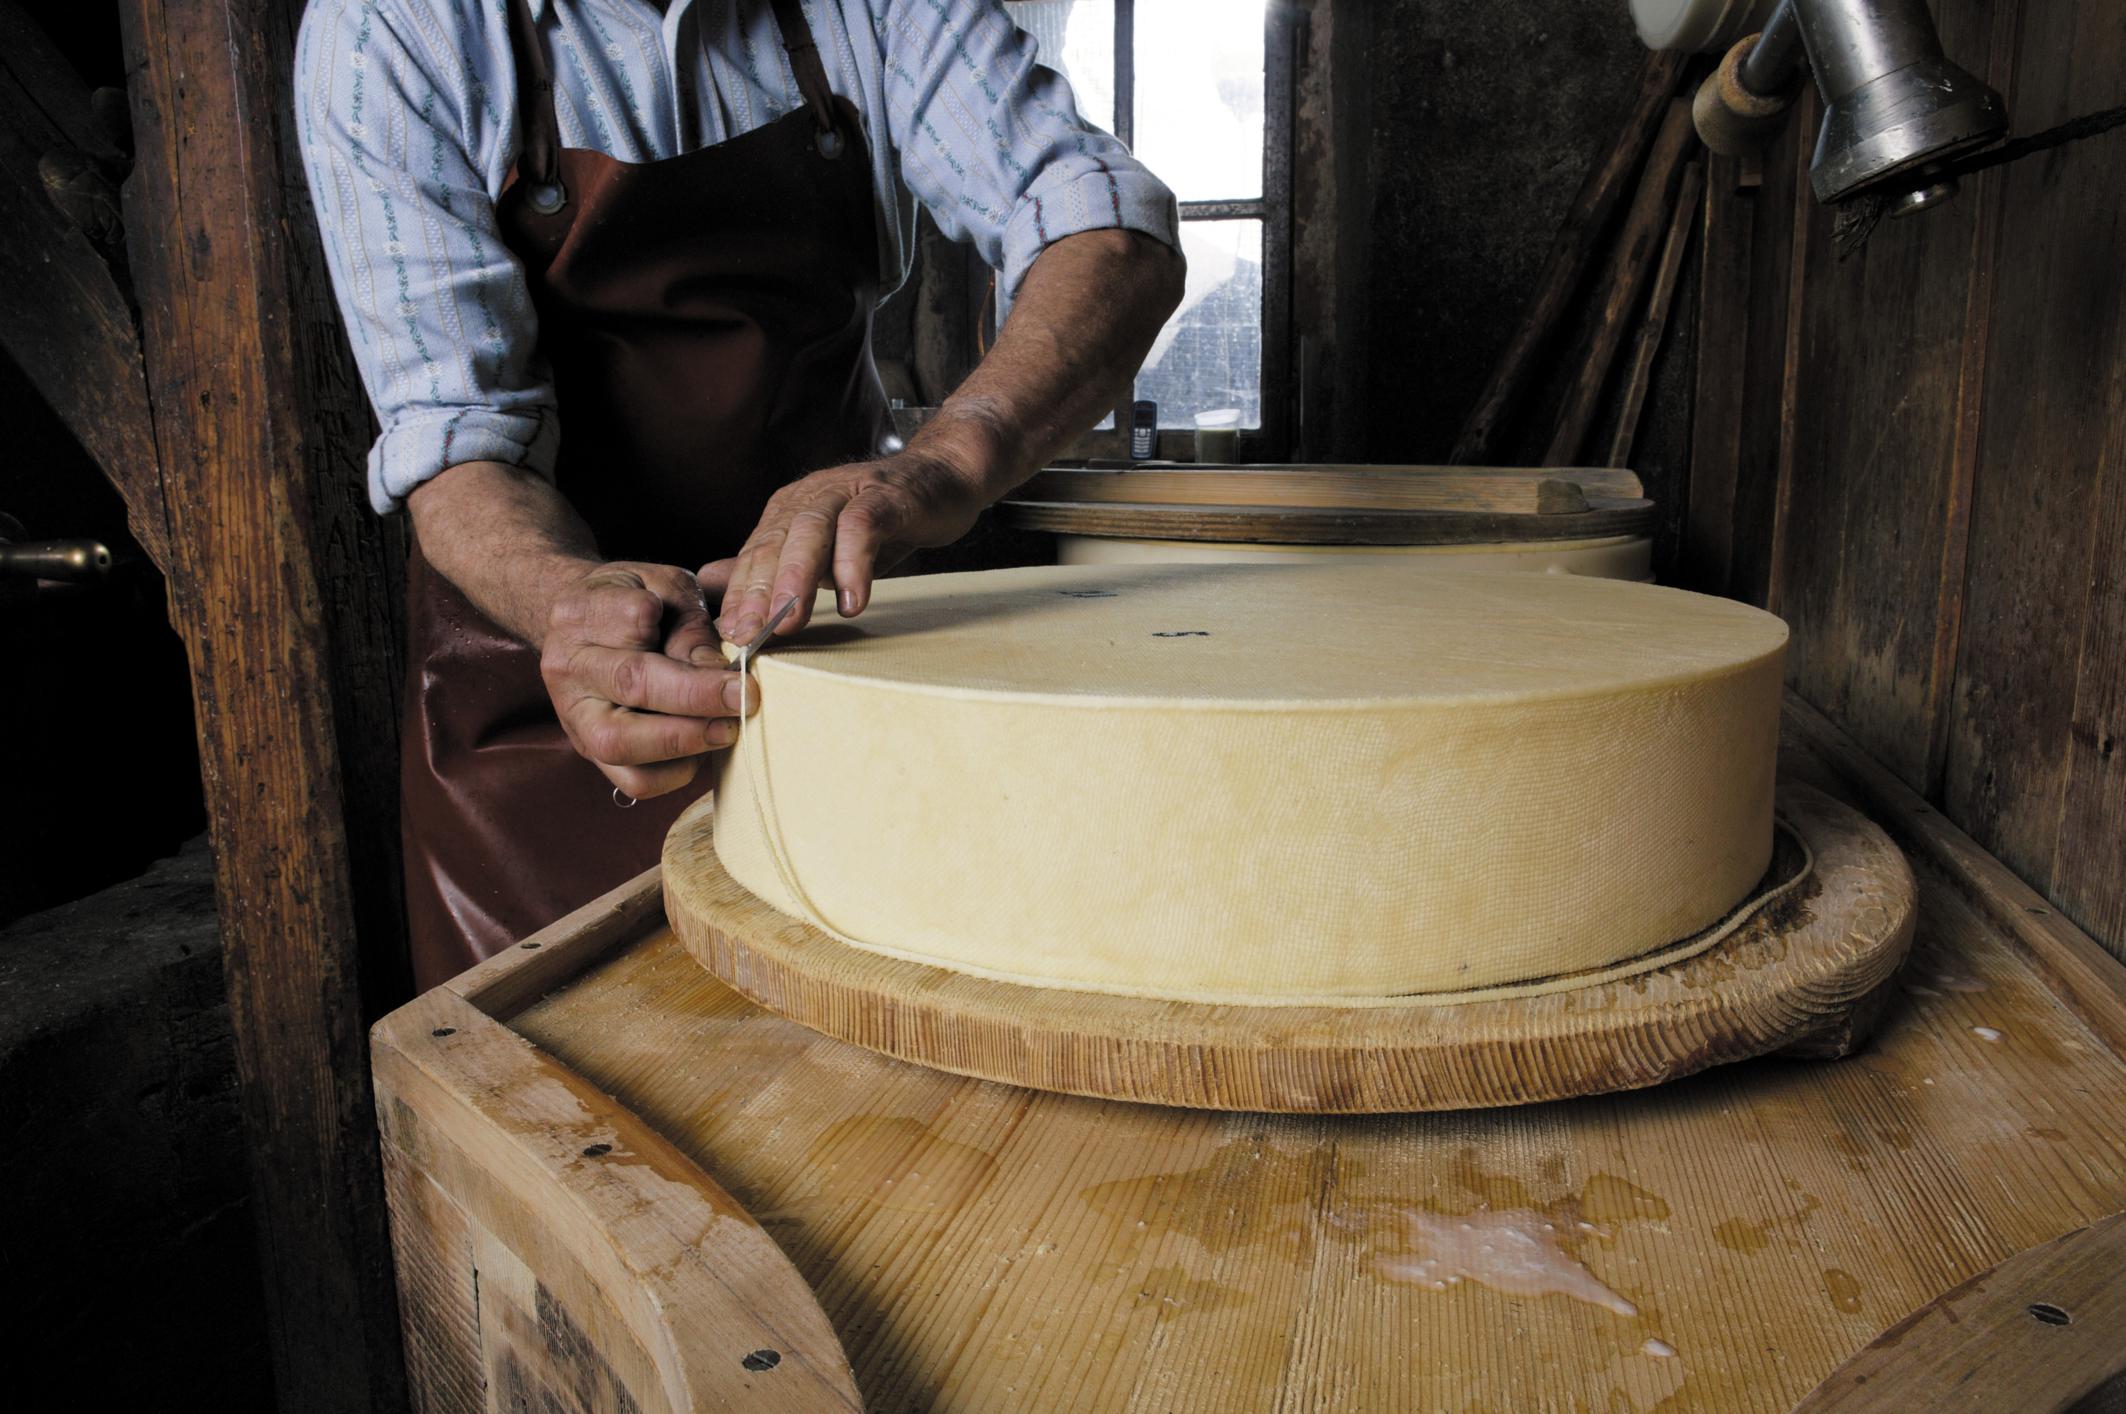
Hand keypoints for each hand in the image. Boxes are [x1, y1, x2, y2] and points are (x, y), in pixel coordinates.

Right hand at [538, 560, 755, 798]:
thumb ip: (689, 624)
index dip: (687, 639)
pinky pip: (633, 780)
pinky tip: (700, 749)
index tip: (734, 655)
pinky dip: (675, 772)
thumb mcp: (664, 589)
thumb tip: (717, 670)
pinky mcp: (590, 751)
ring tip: (726, 729)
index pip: (633, 619)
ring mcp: (573, 714)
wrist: (587, 627)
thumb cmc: (634, 602)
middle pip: (630, 684)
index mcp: (580, 613)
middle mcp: (567, 665)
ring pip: (620, 742)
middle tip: (744, 698)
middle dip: (696, 696)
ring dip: (684, 741)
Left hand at [709, 451, 991, 644]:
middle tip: (748, 634)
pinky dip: (854, 564)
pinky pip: (863, 528)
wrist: (943, 477)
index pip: (755, 554)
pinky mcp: (886, 496)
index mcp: (788, 510)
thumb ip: (773, 564)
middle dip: (758, 592)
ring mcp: (847, 493)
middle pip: (775, 543)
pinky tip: (852, 600)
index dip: (740, 595)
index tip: (730, 636)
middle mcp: (810, 497)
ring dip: (797, 579)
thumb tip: (711, 582)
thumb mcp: (823, 548)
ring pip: (811, 532)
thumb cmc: (882, 519)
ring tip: (789, 622)